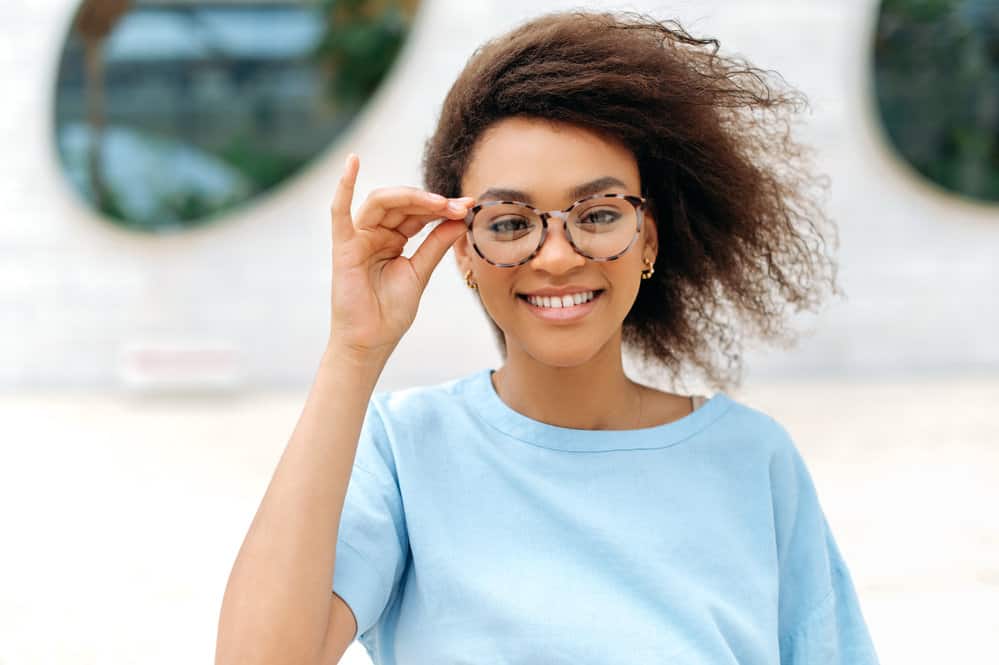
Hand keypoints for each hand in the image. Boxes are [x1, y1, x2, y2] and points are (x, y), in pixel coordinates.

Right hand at [326, 153, 472, 359]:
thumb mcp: (420, 272)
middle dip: (433, 202)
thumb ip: (436, 243)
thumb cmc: (391, 312)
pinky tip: (353, 162)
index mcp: (392, 239)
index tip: (470, 206)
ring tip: (440, 203)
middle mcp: (374, 233)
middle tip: (460, 205)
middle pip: (403, 203)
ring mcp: (358, 237)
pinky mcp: (343, 246)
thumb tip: (459, 218)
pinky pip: (339, 212)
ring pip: (383, 202)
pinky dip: (344, 185)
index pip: (418, 213)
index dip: (443, 207)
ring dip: (412, 197)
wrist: (371, 342)